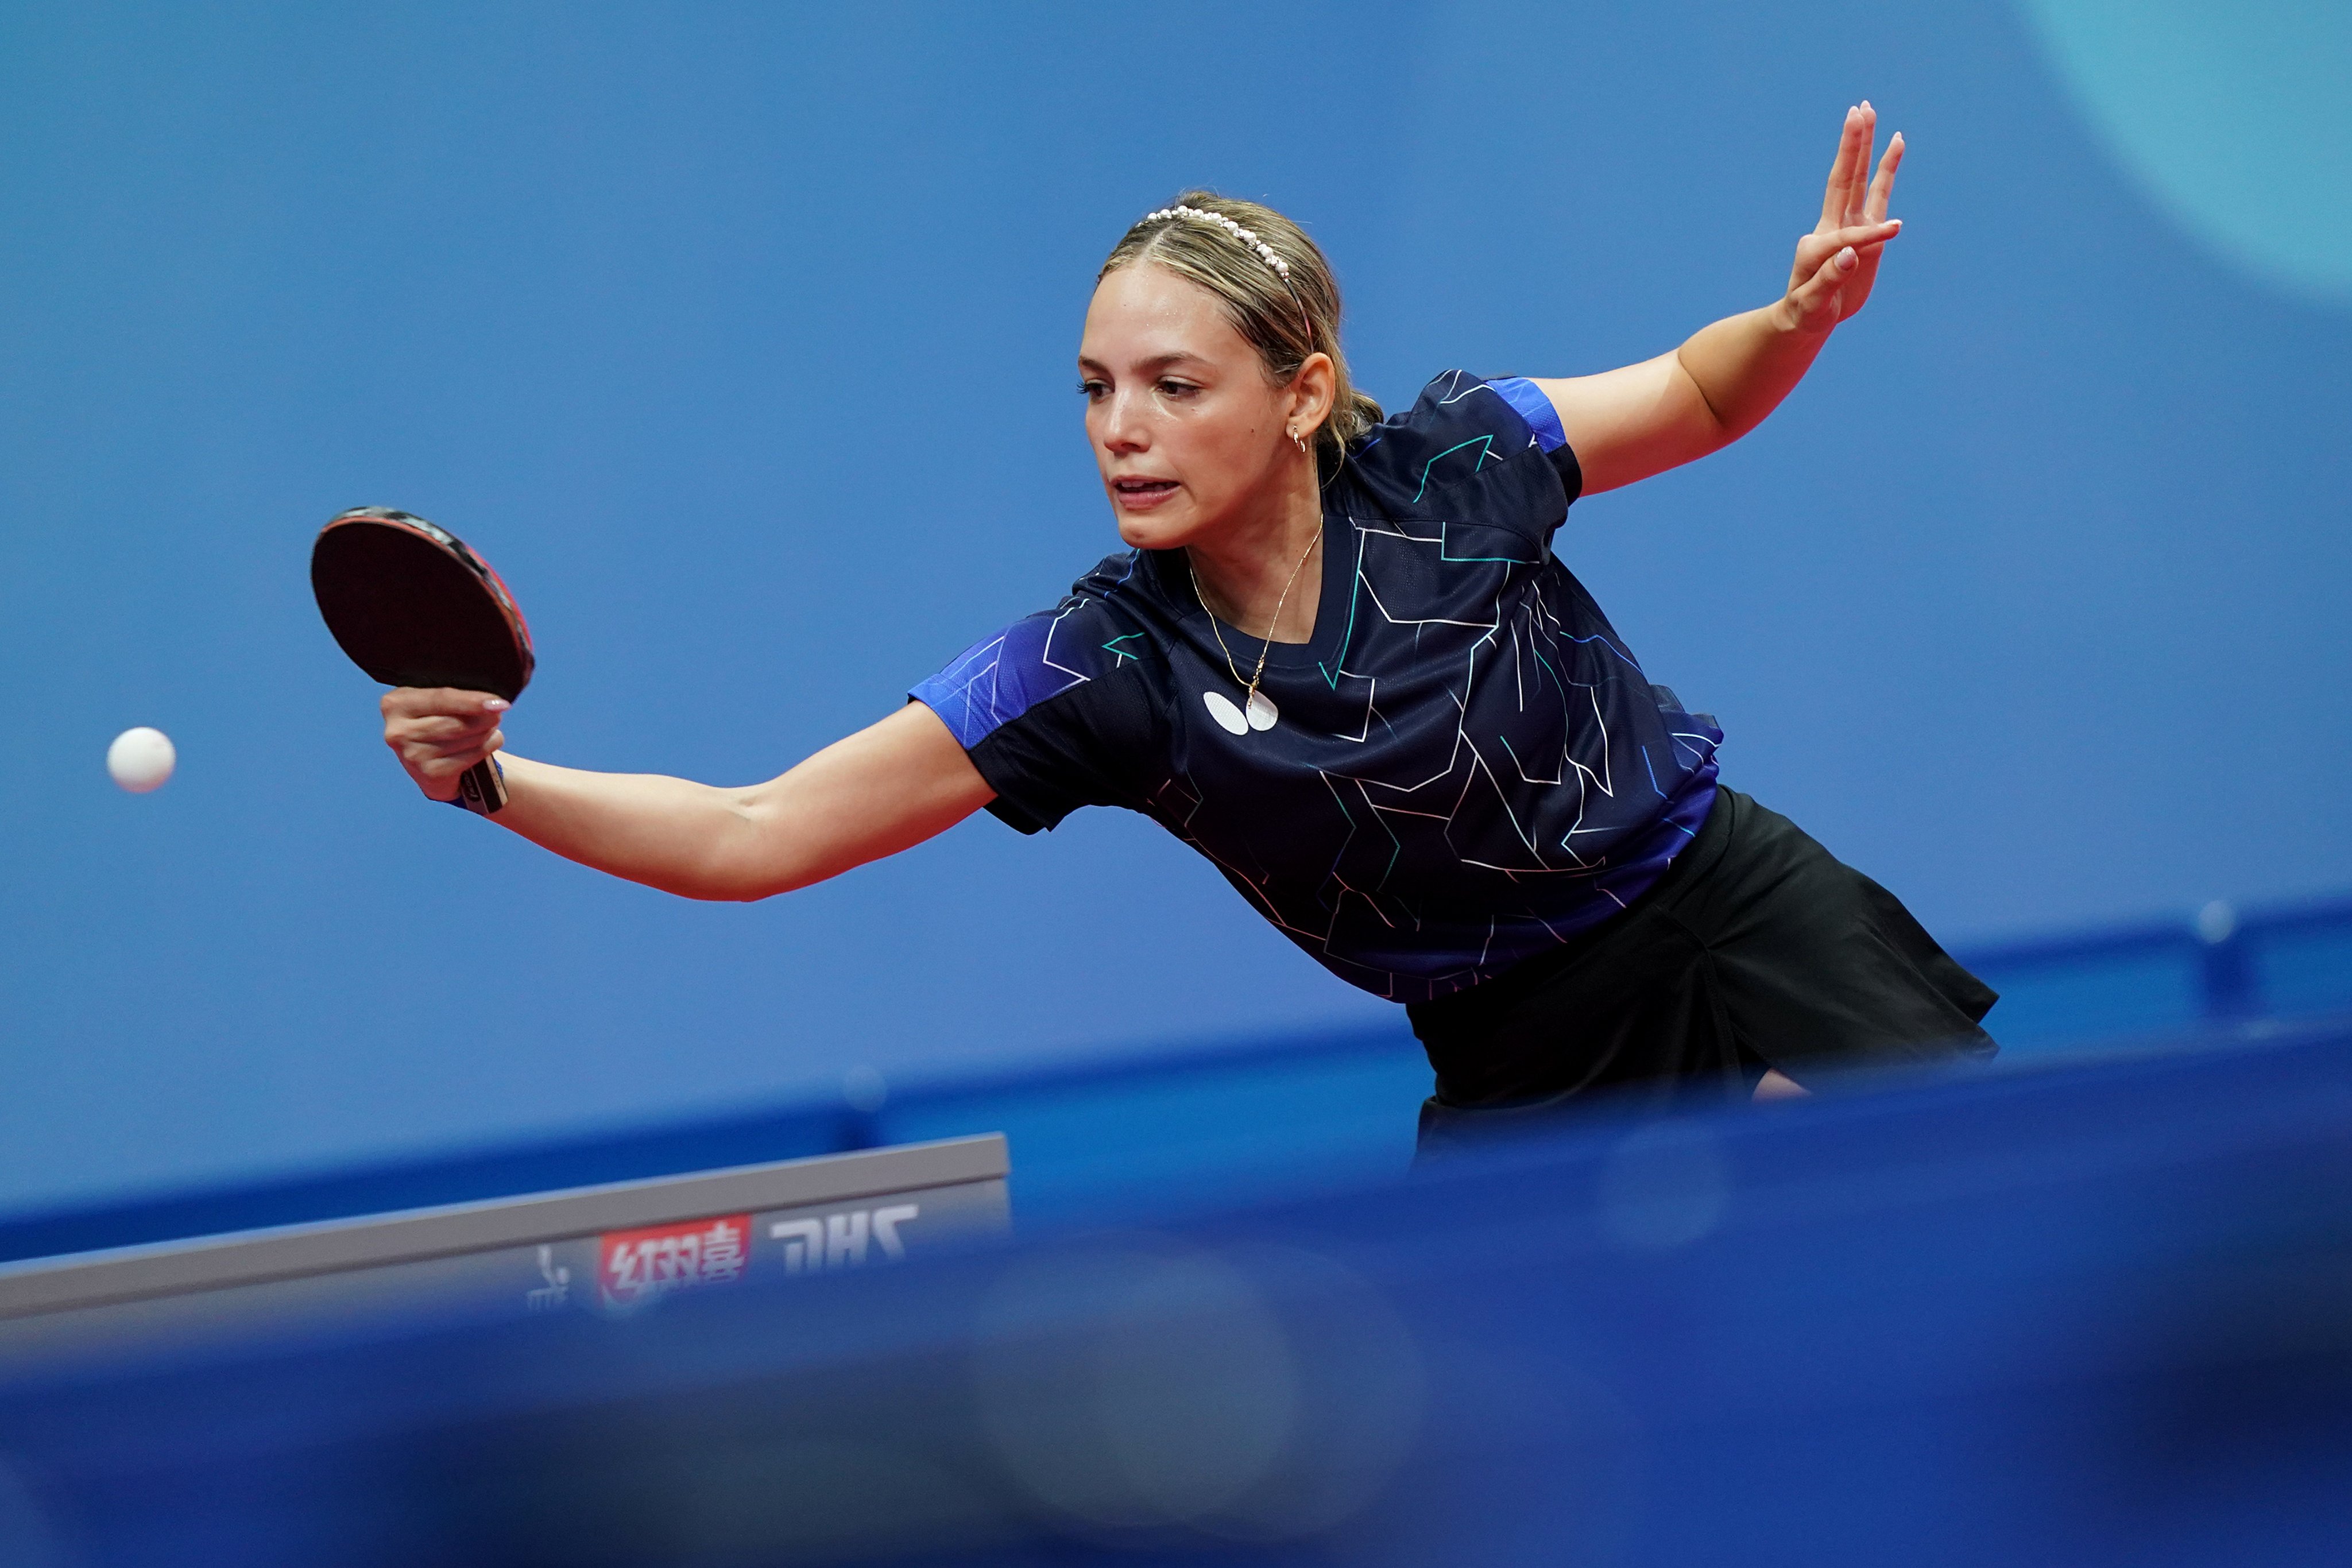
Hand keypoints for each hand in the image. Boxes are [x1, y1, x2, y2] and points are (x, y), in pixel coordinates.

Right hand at [382, 687, 508, 800]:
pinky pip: (468, 757)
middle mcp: (397, 731)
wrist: (433, 766)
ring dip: (486, 731)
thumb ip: (453, 696)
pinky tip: (489, 742)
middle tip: (497, 713)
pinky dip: (486, 748)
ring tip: (491, 727)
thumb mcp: (435, 705)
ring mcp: (411, 755)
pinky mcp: (429, 774)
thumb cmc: (437, 725)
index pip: (440, 698)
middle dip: (483, 717)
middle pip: (454, 721)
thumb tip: (492, 701)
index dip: (472, 700)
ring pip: (463, 738)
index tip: (498, 701)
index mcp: (395, 704)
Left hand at [1781, 102, 1904, 333]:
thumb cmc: (1806, 313)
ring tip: (1869, 111)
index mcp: (1816, 247)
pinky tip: (1896, 143)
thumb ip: (1829, 279)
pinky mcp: (1866, 230)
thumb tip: (1851, 253)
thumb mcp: (1813, 304)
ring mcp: (1849, 225)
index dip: (1867, 236)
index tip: (1892, 233)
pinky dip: (1887, 169)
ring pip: (1859, 178)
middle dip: (1852, 147)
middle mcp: (1831, 227)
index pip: (1845, 237)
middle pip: (1844, 180)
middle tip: (1858, 111)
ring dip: (1865, 146)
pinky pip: (1879, 192)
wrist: (1807, 317)